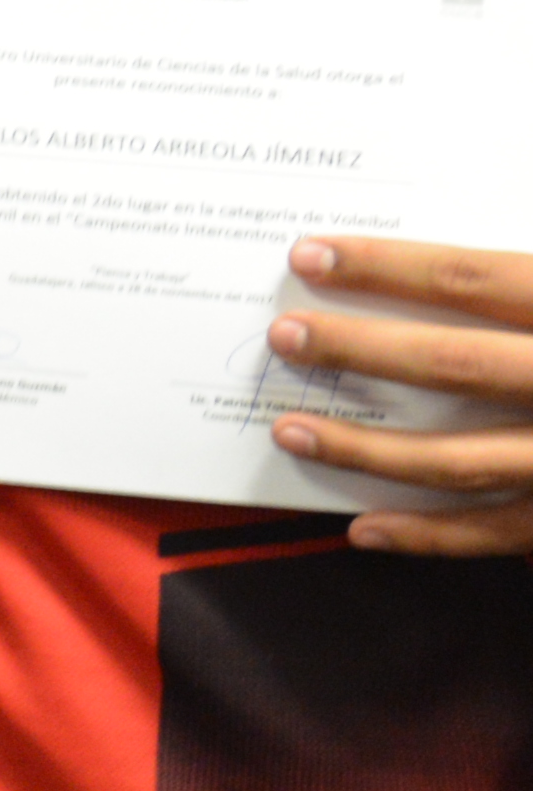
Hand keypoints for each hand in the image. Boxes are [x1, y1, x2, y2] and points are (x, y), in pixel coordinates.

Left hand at [271, 236, 532, 551]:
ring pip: (456, 460)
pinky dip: (422, 534)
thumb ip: (518, 281)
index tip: (311, 256)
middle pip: (452, 364)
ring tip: (288, 430)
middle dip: (358, 348)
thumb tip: (444, 268)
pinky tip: (360, 528)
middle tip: (282, 336)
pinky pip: (488, 533)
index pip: (472, 280)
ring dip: (364, 449)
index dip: (387, 267)